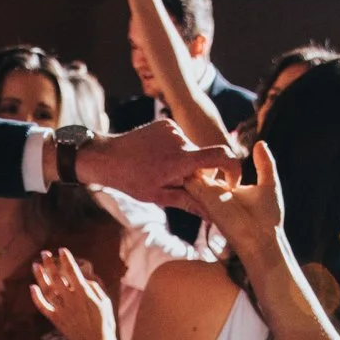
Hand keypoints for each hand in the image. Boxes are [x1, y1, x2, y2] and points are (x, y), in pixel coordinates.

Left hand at [28, 247, 116, 339]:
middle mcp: (71, 300)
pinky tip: (32, 288)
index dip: (66, 259)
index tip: (62, 250)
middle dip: (49, 263)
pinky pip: (43, 307)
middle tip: (44, 253)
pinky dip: (36, 297)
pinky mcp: (56, 320)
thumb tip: (83, 279)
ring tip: (35, 265)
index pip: (73, 271)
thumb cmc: (104, 322)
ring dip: (40, 276)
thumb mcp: (105, 302)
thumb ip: (94, 288)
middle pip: (57, 277)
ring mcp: (62, 310)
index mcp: (84, 293)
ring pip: (47, 289)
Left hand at [76, 118, 240, 214]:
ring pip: (192, 150)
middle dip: (199, 173)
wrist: (106, 156)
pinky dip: (176, 151)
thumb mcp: (160, 196)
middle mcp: (180, 140)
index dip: (234, 169)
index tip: (230, 183)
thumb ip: (190, 202)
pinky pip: (181, 140)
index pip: (222, 156)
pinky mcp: (166, 124)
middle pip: (205, 158)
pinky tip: (157, 158)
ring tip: (162, 170)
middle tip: (180, 184)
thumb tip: (213, 215)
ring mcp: (173, 129)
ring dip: (186, 163)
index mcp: (180, 160)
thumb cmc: (131, 180)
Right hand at [194, 138, 285, 260]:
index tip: (202, 137)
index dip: (208, 155)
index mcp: (229, 186)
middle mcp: (216, 191)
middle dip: (193, 156)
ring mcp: (208, 195)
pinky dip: (185, 171)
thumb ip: (265, 164)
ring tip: (185, 146)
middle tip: (188, 141)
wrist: (261, 239)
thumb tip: (259, 143)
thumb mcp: (269, 185)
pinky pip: (188, 182)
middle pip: (198, 170)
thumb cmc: (267, 218)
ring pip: (190, 173)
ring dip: (188, 161)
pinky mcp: (204, 198)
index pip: (213, 167)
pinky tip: (186, 157)